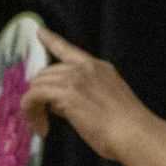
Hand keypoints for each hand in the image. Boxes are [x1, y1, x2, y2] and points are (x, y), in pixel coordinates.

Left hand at [23, 27, 150, 161]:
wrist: (134, 133)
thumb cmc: (126, 129)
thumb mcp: (107, 103)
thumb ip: (84, 97)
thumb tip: (60, 105)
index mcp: (100, 68)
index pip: (69, 50)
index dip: (52, 39)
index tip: (40, 32)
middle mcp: (86, 69)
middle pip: (47, 72)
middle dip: (40, 94)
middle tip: (42, 117)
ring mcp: (76, 79)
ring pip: (38, 84)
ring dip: (34, 107)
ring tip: (41, 126)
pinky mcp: (67, 93)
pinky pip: (33, 97)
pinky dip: (31, 112)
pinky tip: (42, 129)